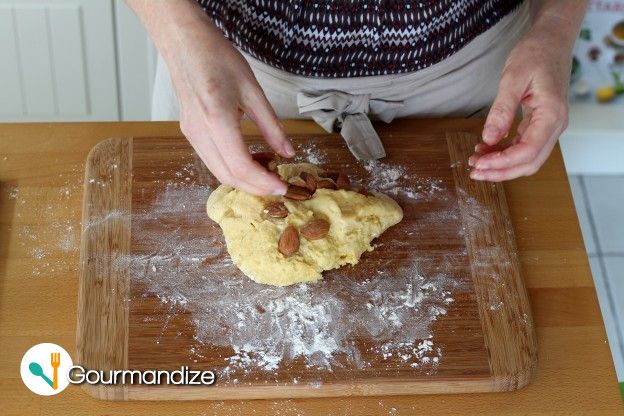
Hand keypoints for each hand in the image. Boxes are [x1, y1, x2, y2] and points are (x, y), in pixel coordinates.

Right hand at [140, 1, 293, 194]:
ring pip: (218, 172)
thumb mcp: (253, 90)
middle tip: (278, 187)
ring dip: (244, 180)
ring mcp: (191, 134)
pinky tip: (251, 160)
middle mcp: (199, 132)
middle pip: (228, 176)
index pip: (241, 165)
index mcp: (216, 118)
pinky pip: (212, 161)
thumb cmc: (218, 58)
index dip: (263, 182)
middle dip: (255, 188)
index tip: (283, 186)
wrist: (184, 43)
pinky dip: (232, 168)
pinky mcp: (189, 133)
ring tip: (268, 174)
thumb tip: (288, 153)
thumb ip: (272, 126)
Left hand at [469, 25, 571, 180]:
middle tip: (474, 171)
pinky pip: (524, 146)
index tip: (479, 164)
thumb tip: (489, 138)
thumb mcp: (513, 77)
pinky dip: (505, 152)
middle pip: (529, 162)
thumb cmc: (536, 53)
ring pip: (527, 158)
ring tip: (476, 161)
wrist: (551, 40)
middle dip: (501, 171)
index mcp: (552, 114)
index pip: (528, 151)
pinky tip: (486, 149)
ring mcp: (549, 126)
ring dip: (502, 165)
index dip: (502, 163)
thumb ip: (502, 110)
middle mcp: (555, 125)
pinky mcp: (540, 124)